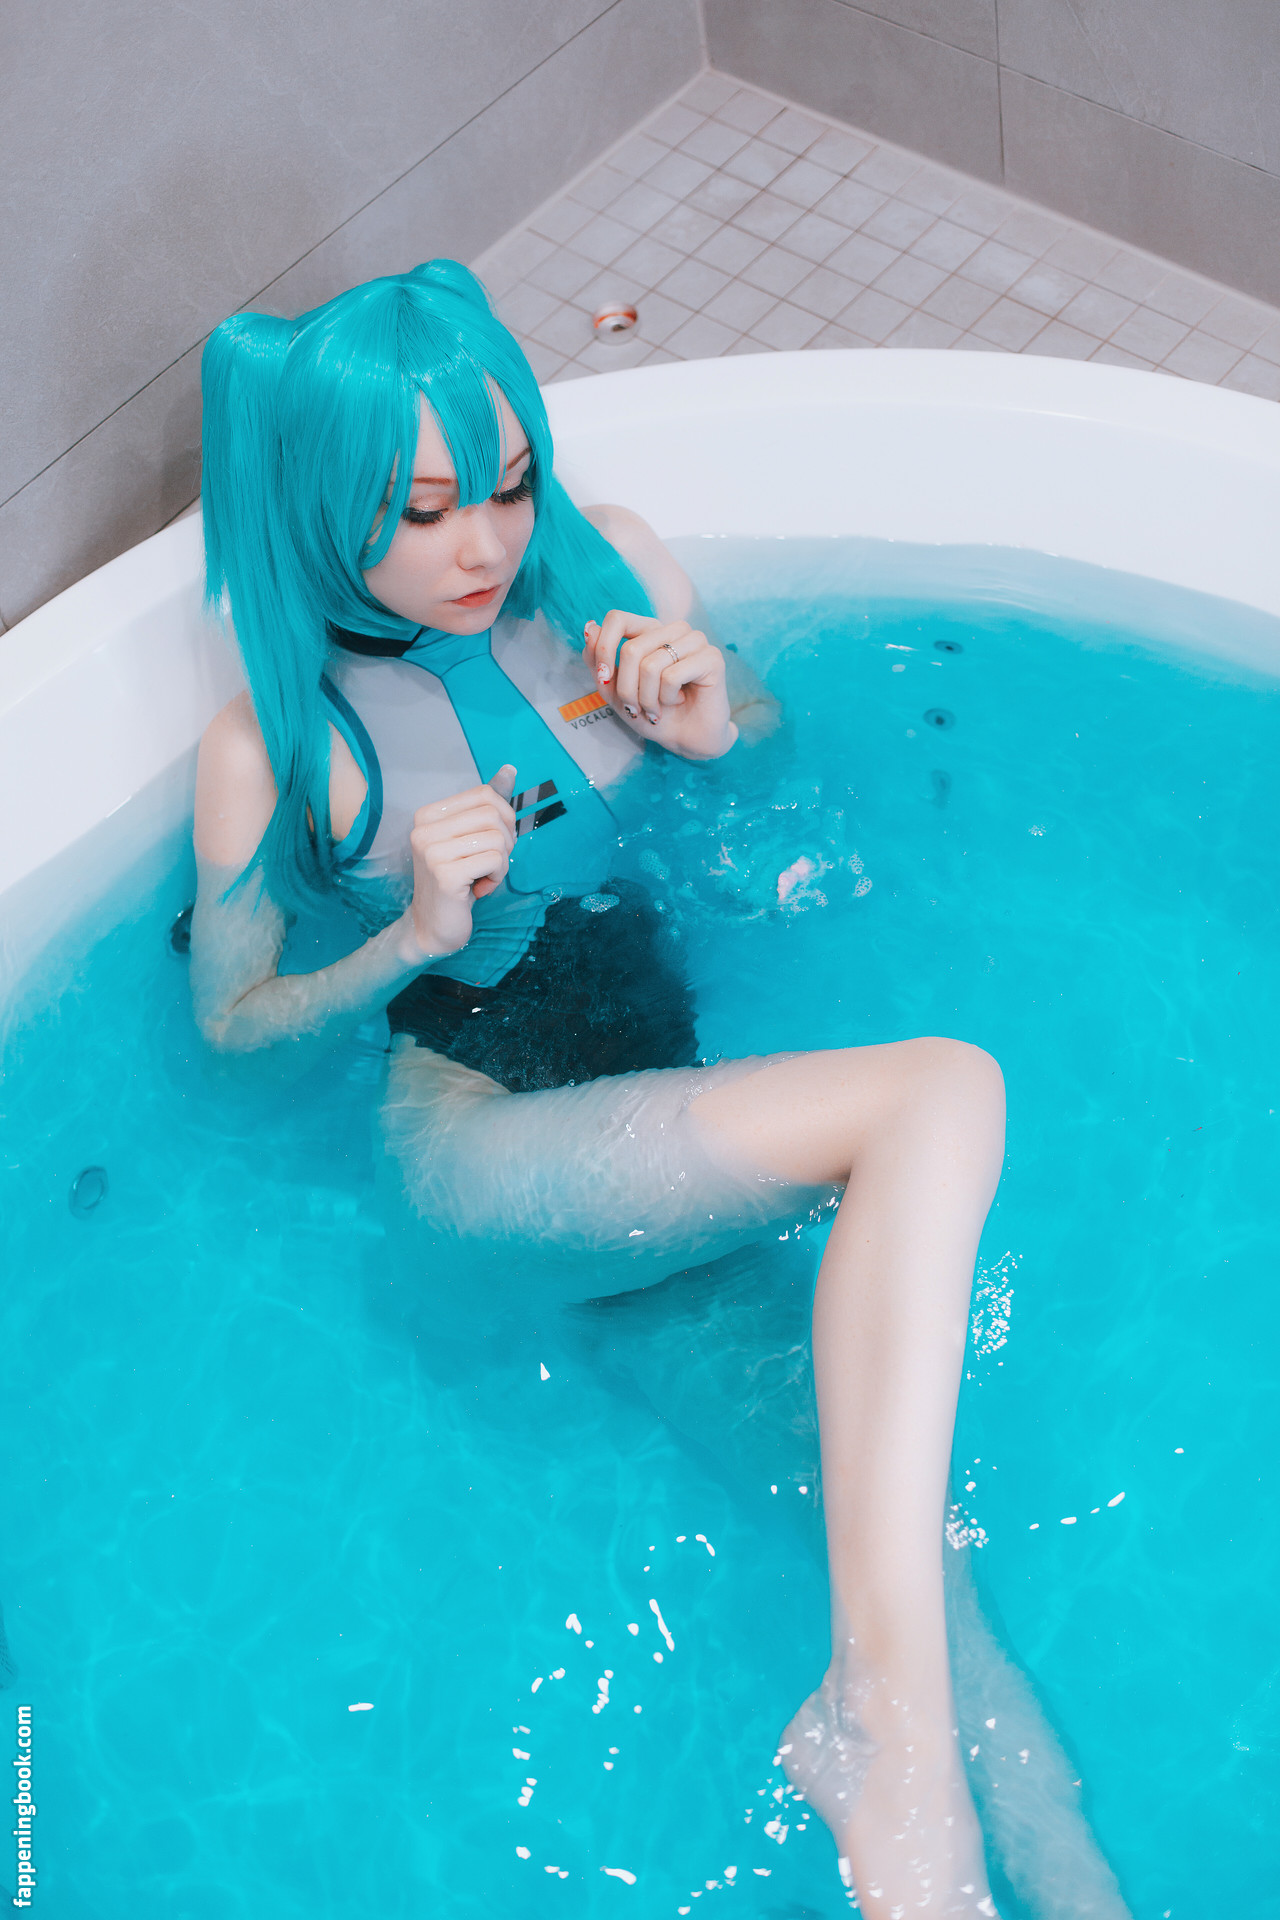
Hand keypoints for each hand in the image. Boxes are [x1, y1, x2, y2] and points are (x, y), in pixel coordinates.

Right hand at [400, 766, 516, 962]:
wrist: (432, 927)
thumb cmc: (457, 880)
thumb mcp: (471, 838)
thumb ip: (488, 805)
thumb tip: (509, 769)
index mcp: (428, 815)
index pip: (485, 794)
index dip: (503, 818)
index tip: (492, 842)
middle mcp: (423, 830)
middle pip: (493, 814)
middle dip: (505, 841)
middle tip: (491, 863)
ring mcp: (431, 852)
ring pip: (497, 838)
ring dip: (501, 862)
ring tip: (483, 877)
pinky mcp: (445, 875)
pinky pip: (495, 860)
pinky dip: (497, 877)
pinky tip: (479, 889)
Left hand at [585, 612, 737, 760]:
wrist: (685, 739)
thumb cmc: (651, 713)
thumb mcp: (614, 691)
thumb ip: (598, 660)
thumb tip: (590, 628)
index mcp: (650, 630)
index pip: (617, 618)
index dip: (604, 649)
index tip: (603, 679)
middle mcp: (673, 629)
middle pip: (631, 649)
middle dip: (626, 689)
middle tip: (637, 708)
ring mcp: (695, 641)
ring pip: (650, 665)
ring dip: (647, 698)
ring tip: (658, 707)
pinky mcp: (711, 658)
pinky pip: (672, 676)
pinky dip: (667, 698)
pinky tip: (679, 700)